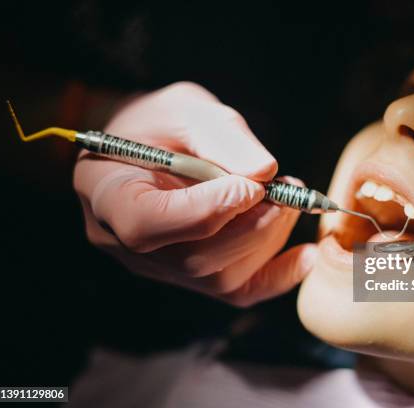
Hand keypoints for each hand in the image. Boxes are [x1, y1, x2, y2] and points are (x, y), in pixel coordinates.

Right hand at [74, 82, 316, 306]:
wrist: (152, 146)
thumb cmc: (162, 124)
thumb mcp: (187, 109)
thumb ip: (222, 136)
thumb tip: (265, 171)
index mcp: (108, 193)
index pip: (147, 224)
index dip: (206, 210)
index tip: (252, 186)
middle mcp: (124, 243)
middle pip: (194, 258)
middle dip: (253, 225)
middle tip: (288, 191)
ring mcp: (157, 267)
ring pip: (220, 278)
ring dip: (268, 240)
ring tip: (289, 200)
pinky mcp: (190, 277)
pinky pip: (236, 292)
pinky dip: (277, 276)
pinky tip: (305, 255)